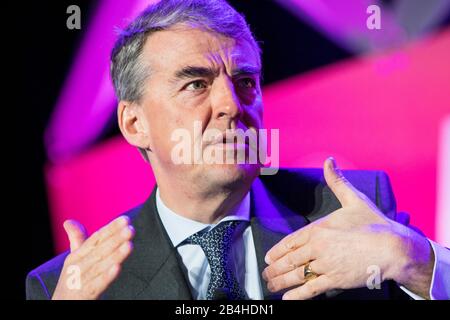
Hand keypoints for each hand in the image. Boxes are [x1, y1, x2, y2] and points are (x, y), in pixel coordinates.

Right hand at [52, 216, 134, 299]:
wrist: (61, 305)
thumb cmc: (71, 279)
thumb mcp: (74, 259)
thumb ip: (76, 239)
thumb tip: (68, 221)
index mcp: (77, 255)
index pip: (96, 238)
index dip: (111, 228)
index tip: (125, 219)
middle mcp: (78, 266)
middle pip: (100, 250)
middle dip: (115, 239)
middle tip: (130, 229)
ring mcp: (81, 281)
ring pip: (100, 266)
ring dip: (114, 255)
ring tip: (128, 244)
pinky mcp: (85, 295)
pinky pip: (97, 285)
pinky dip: (106, 276)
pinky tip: (118, 267)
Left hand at [262, 157, 433, 299]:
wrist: (393, 247)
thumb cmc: (374, 223)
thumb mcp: (353, 199)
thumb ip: (336, 182)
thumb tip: (329, 161)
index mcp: (317, 229)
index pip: (289, 242)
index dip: (276, 252)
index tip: (268, 258)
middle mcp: (316, 248)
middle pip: (288, 261)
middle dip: (273, 269)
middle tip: (265, 275)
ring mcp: (324, 265)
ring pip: (295, 276)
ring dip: (280, 282)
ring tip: (270, 285)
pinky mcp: (334, 280)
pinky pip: (310, 290)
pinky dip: (297, 296)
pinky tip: (286, 299)